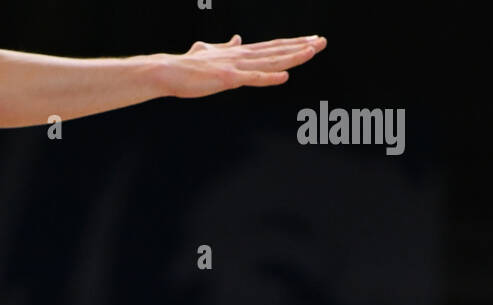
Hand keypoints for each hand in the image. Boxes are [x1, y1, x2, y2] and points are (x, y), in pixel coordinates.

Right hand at [164, 34, 325, 98]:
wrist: (170, 71)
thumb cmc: (187, 66)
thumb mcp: (209, 51)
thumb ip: (225, 46)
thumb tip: (237, 38)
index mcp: (240, 52)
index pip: (272, 46)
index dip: (292, 43)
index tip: (310, 40)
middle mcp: (242, 56)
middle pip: (277, 51)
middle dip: (301, 46)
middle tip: (323, 41)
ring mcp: (236, 67)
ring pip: (270, 62)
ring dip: (292, 57)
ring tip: (312, 51)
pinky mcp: (228, 79)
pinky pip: (252, 79)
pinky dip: (269, 78)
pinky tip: (284, 77)